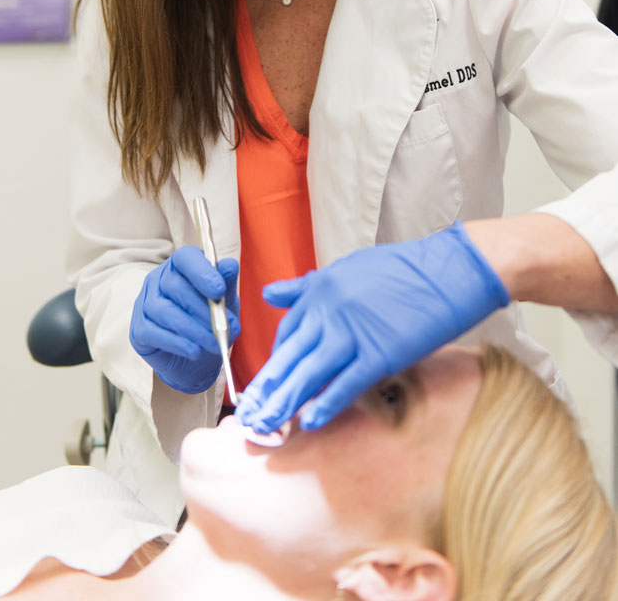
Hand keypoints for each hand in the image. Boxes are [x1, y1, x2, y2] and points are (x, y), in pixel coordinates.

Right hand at [130, 245, 239, 393]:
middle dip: (203, 309)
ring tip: (214, 343)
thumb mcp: (224, 301)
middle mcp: (158, 280)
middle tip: (225, 327)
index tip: (219, 290)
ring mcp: (145, 303)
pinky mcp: (138, 329)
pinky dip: (177, 343)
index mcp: (180, 266)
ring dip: (193, 329)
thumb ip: (226, 283)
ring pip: (165, 311)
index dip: (202, 272)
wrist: (194, 359)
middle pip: (175, 287)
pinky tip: (194, 351)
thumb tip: (230, 266)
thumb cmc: (208, 321)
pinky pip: (154, 333)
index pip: (185, 258)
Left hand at [235, 221, 507, 431]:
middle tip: (247, 416)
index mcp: (320, 290)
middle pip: (289, 357)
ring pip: (309, 374)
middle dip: (266, 389)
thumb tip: (269, 294)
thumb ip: (305, 286)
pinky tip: (311, 421)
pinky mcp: (379, 353)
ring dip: (285, 403)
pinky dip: (327, 404)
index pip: (287, 333)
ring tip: (265, 426)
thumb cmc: (401, 270)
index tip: (266, 384)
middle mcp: (329, 311)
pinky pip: (346, 384)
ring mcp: (352, 333)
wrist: (446, 271)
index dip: (275, 362)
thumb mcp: (346, 268)